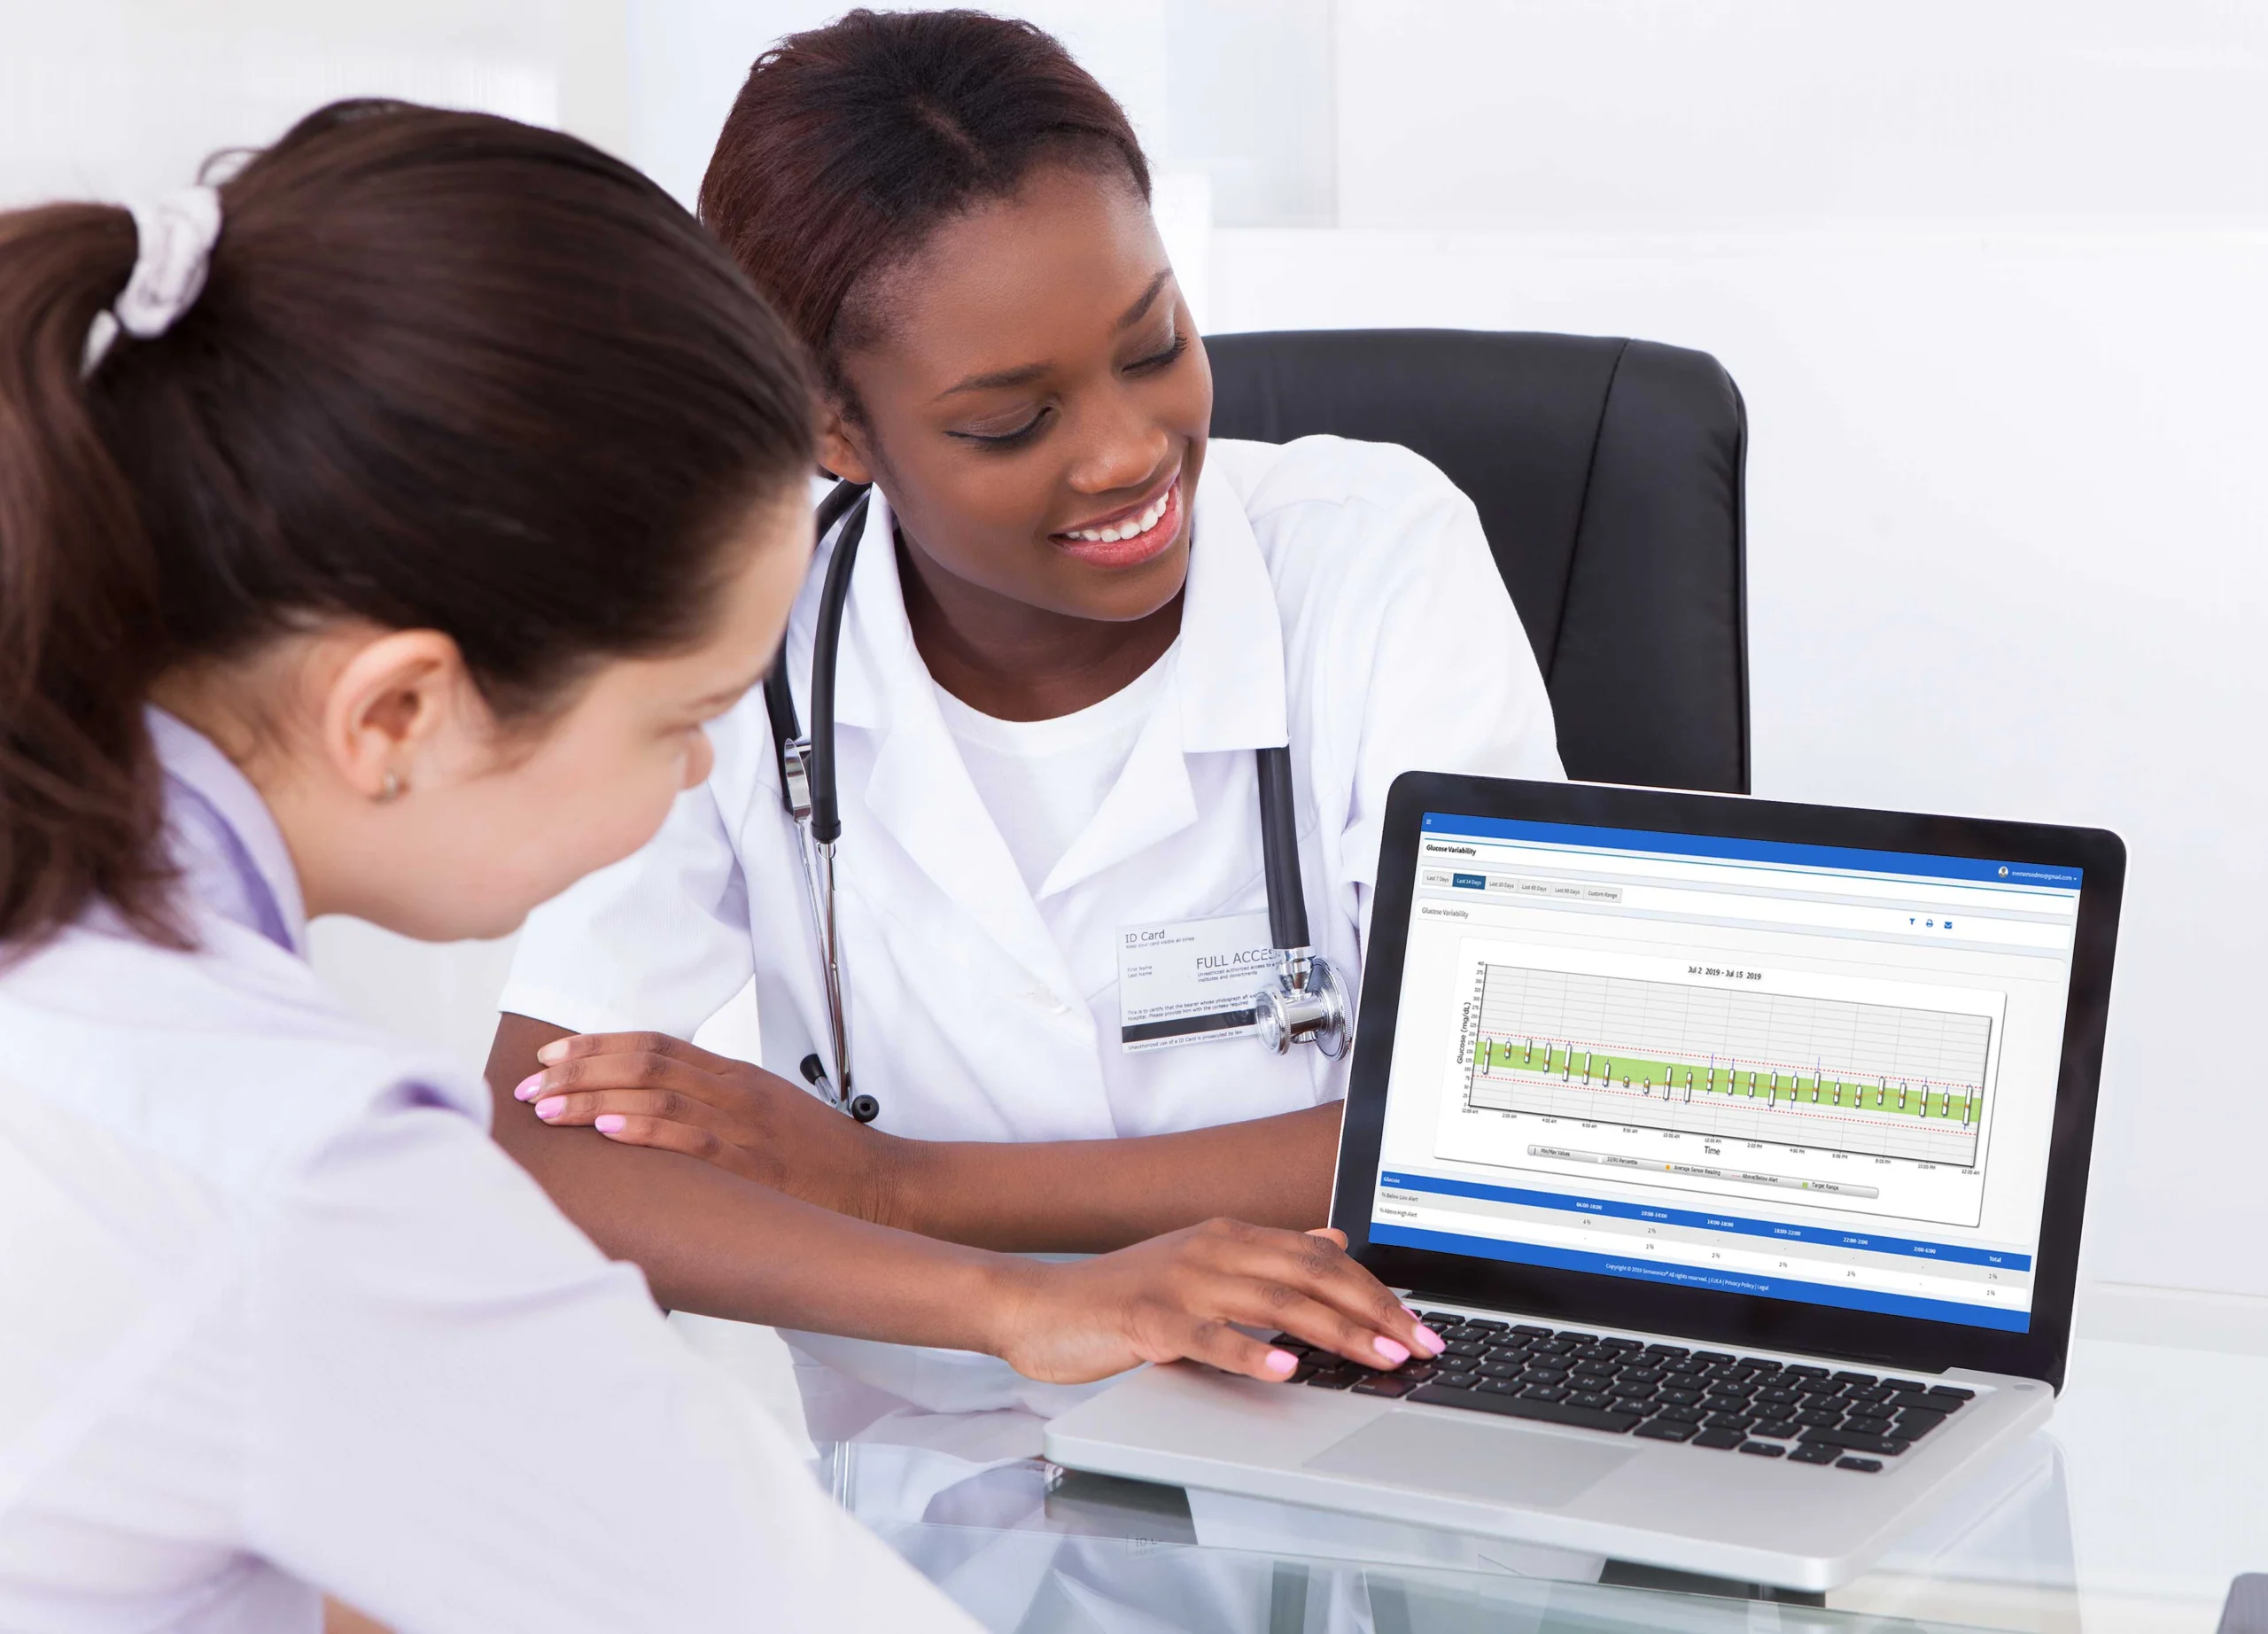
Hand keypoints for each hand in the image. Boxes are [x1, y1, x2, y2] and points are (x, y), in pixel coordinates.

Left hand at [513, 1031, 901, 1223]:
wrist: (880, 1186)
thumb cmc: (820, 1157)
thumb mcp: (765, 1113)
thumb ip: (712, 1105)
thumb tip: (643, 1112)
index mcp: (735, 1076)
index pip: (655, 1043)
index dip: (597, 1044)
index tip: (549, 1053)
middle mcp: (735, 1092)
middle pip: (645, 1063)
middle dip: (579, 1070)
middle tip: (529, 1083)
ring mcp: (745, 1127)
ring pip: (657, 1096)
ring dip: (594, 1099)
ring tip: (546, 1108)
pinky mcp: (754, 1166)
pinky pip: (693, 1142)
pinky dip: (646, 1133)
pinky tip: (608, 1133)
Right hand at [981, 1221, 1444, 1385]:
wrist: (1041, 1304)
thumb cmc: (1123, 1295)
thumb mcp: (1203, 1263)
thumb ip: (1269, 1254)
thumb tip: (1333, 1240)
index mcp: (1230, 1236)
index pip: (1321, 1258)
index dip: (1375, 1290)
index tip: (1417, 1326)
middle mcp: (1213, 1249)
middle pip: (1310, 1275)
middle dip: (1372, 1311)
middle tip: (1417, 1345)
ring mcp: (1180, 1282)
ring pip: (1273, 1300)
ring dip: (1332, 1330)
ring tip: (1375, 1355)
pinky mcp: (1149, 1319)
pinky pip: (1208, 1336)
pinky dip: (1250, 1350)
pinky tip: (1285, 1368)